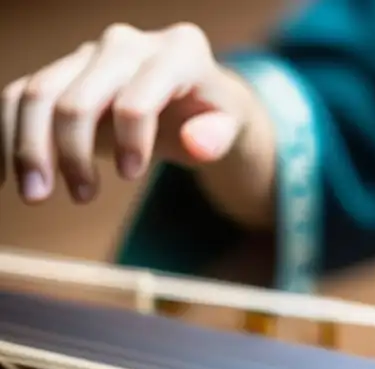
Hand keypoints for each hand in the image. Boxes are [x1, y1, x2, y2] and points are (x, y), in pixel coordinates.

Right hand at [1, 23, 257, 204]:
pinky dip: (5, 136)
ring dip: (28, 148)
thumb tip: (197, 145)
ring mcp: (88, 56)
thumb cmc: (212, 116)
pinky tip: (4, 176)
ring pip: (38, 95)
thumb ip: (219, 136)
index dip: (131, 140)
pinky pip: (18, 97)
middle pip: (76, 98)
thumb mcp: (231, 128)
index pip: (138, 98)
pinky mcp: (61, 73)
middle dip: (69, 152)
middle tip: (79, 198)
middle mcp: (126, 44)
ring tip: (36, 196)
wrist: (192, 99)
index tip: (133, 177)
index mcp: (178, 52)